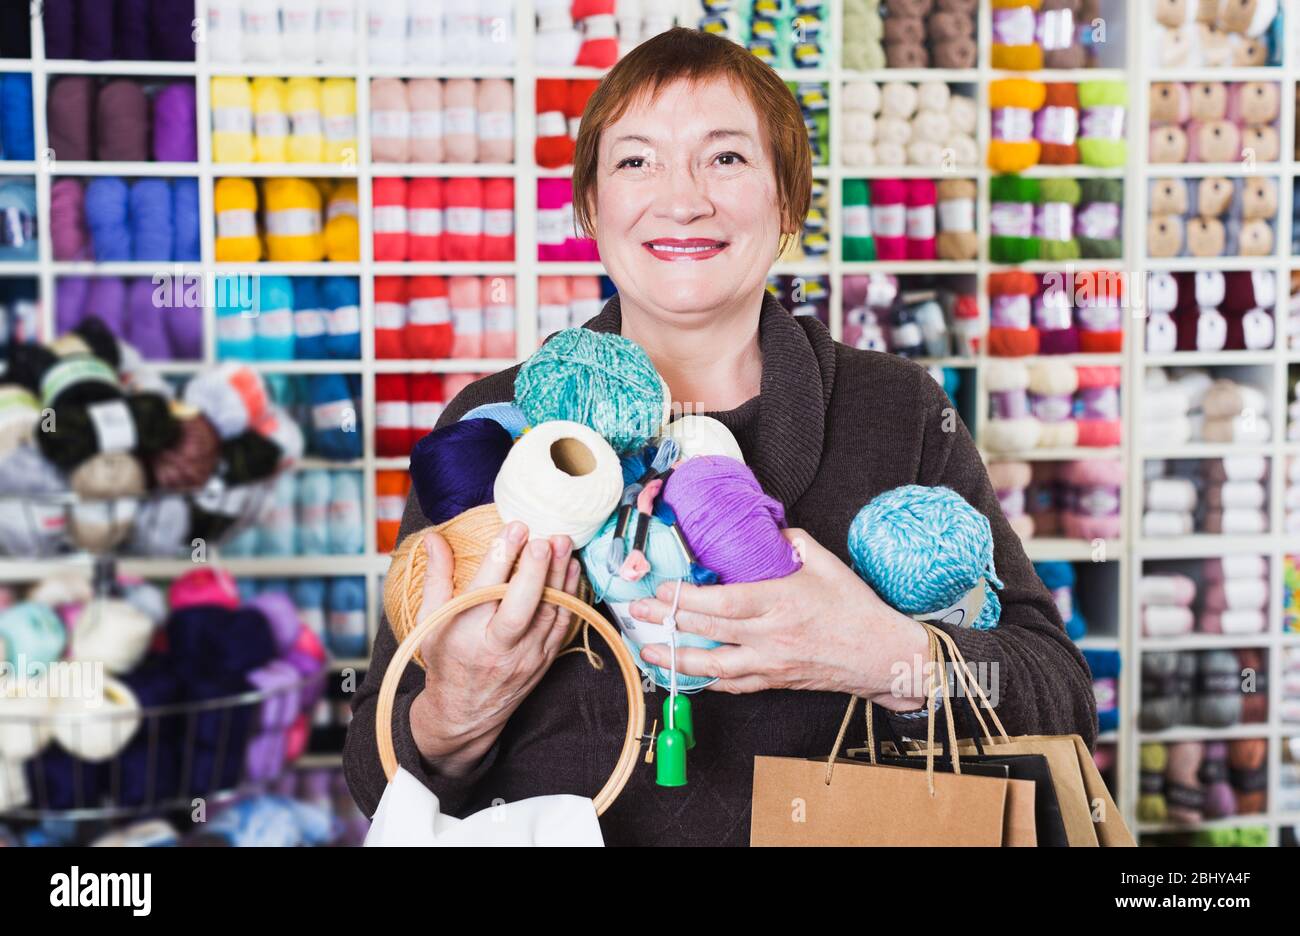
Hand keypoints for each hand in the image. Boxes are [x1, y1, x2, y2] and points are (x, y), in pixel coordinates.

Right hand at [407, 521, 580, 775]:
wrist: (466, 712)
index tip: (515, 527)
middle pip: (521, 607)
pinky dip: (571, 594)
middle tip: (545, 538)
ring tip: (563, 541)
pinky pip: (564, 623)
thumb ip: (436, 577)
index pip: (485, 589)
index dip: (501, 557)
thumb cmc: (447, 659)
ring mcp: (527, 655)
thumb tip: (433, 537)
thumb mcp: (432, 620)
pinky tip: (572, 568)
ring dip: (559, 575)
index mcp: (465, 634)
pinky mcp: (545, 658)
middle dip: (535, 570)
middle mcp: (498, 647)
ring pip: (549, 611)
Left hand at [630, 528, 929, 708]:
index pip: (723, 602)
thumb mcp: (826, 563)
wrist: (881, 655)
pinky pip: (733, 685)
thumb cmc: (855, 608)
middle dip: (667, 620)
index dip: (687, 597)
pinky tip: (686, 675)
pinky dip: (706, 681)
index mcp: (780, 602)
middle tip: (637, 612)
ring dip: (676, 659)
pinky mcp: (775, 681)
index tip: (662, 588)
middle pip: (708, 630)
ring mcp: (770, 663)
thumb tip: (764, 528)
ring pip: (713, 665)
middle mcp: (770, 636)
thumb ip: (791, 542)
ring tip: (648, 650)